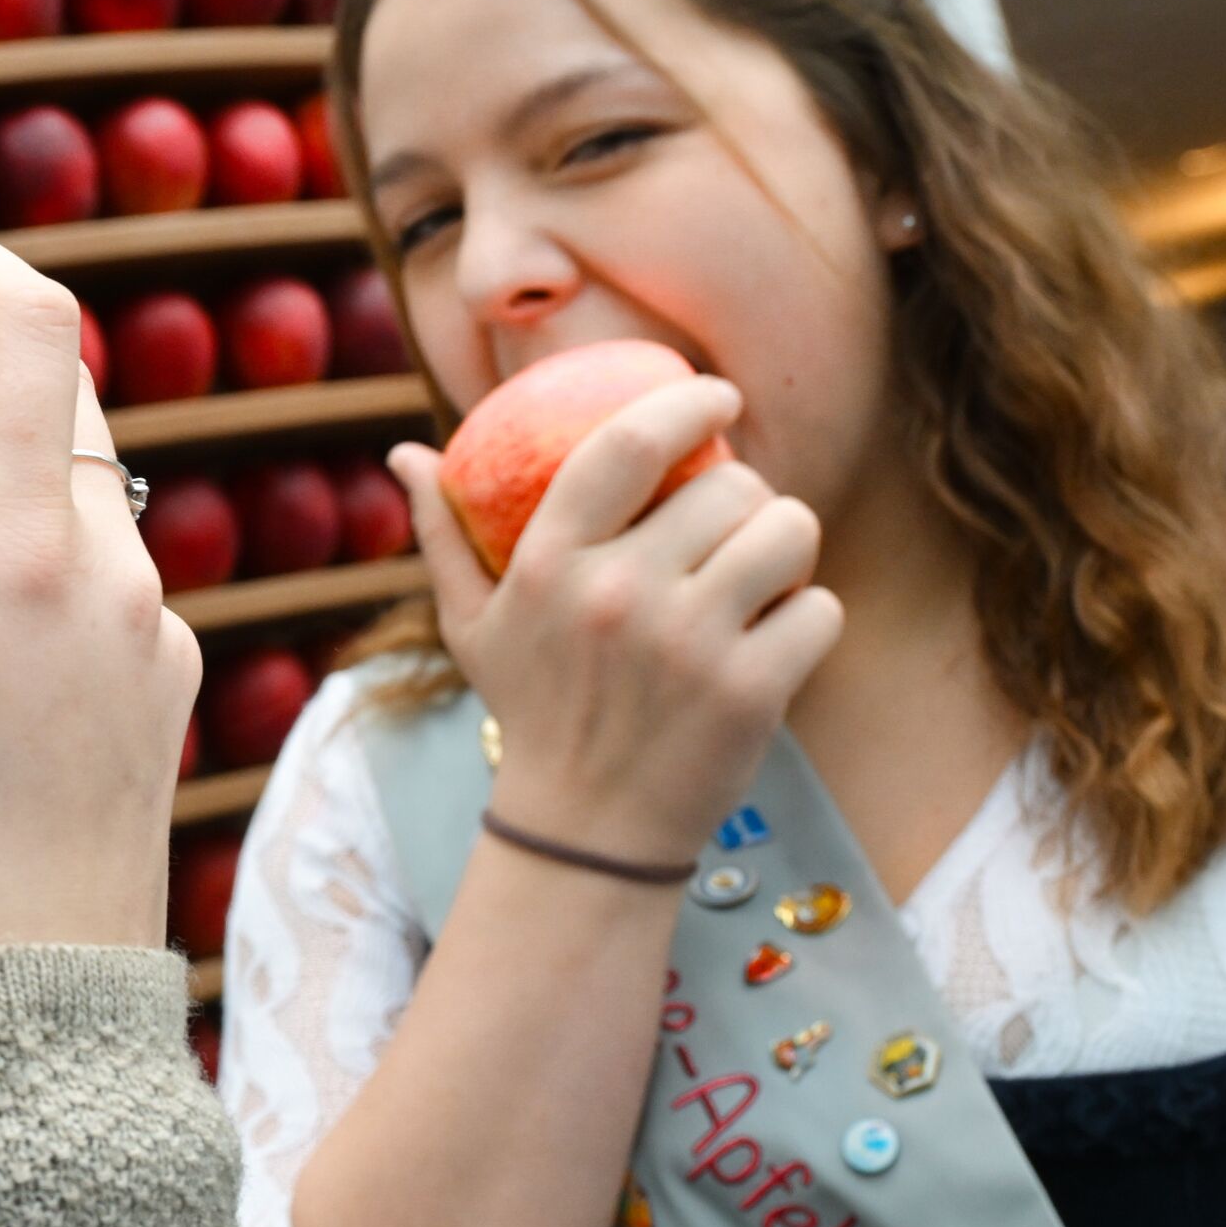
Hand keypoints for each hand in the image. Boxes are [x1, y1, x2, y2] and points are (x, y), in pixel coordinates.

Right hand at [393, 377, 838, 871]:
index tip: (715, 394)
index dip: (685, 401)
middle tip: (731, 530)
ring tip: (759, 576)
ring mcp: (689, 644)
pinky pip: (820, 607)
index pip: (626, 443)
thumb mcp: (472, 625)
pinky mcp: (751, 691)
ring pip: (789, 532)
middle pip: (732, 486)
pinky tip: (774, 640)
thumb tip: (405, 455)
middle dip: (746, 497)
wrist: (586, 832)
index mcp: (549, 564)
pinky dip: (809, 619)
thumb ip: (442, 534)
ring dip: (787, 547)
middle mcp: (618, 595)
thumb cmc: (534, 712)